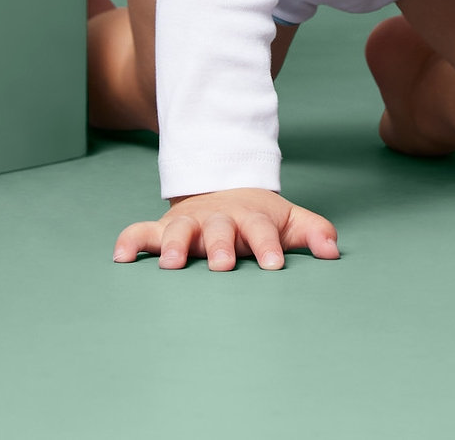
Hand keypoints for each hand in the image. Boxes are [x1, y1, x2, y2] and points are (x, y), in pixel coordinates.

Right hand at [113, 187, 339, 270]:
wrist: (224, 189)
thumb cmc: (259, 217)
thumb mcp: (288, 220)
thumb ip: (313, 232)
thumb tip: (334, 251)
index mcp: (250, 217)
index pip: (261, 229)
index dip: (268, 246)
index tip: (274, 265)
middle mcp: (218, 219)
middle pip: (219, 230)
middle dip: (220, 246)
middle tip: (223, 265)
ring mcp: (189, 222)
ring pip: (180, 230)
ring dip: (176, 245)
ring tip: (172, 265)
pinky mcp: (162, 228)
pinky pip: (140, 231)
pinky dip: (129, 241)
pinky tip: (120, 257)